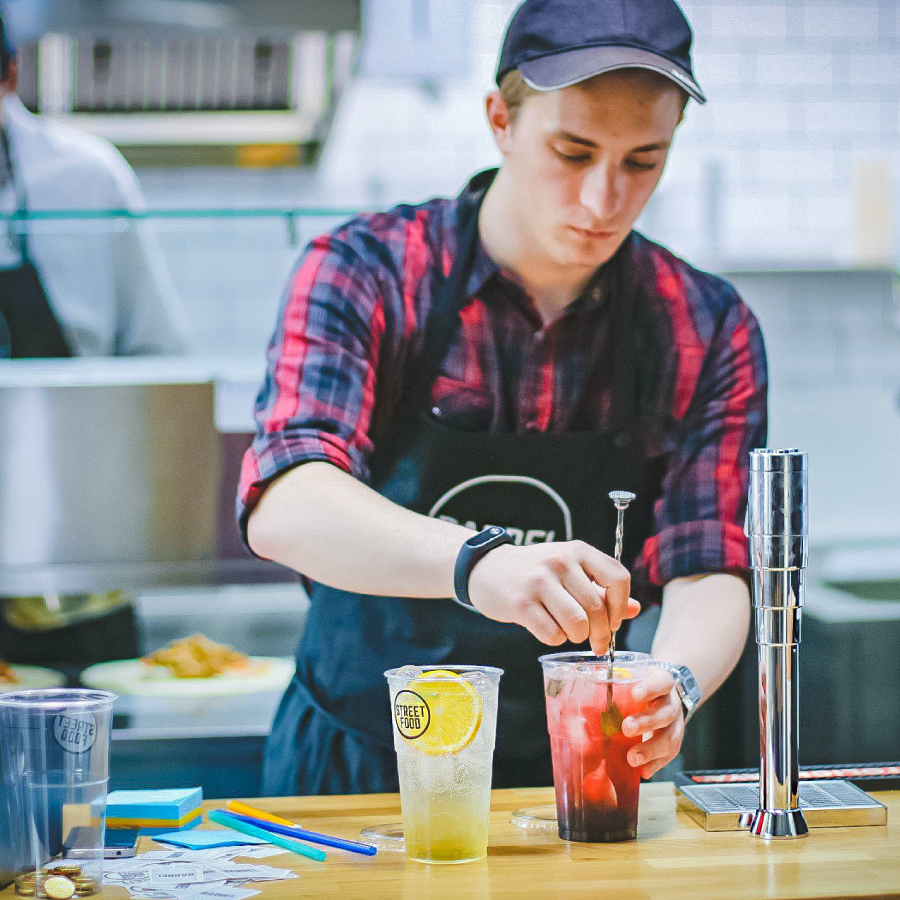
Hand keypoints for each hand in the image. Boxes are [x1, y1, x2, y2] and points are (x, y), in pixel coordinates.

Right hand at [466, 540, 640, 654]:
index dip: (619, 606)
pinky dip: (555, 639)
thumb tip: (633, 609)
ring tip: (569, 633)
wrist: (486, 568)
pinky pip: (552, 634)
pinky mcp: (521, 603)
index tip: (612, 622)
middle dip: (600, 634)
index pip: (618, 578)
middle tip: (596, 643)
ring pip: (577, 624)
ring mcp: (539, 581)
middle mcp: (560, 562)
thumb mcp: (569, 570)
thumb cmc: (534, 572)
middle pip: (597, 608)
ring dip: (577, 637)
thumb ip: (601, 588)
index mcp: (578, 551)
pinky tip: (547, 630)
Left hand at [622, 667, 684, 778]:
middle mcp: (672, 703)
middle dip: (646, 722)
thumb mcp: (630, 679)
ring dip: (651, 750)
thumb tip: (586, 693)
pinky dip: (655, 764)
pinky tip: (643, 771)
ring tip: (632, 758)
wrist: (661, 698)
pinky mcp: (674, 743)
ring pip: (670, 738)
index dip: (651, 687)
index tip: (635, 694)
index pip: (662, 681)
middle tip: (627, 728)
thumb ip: (611, 684)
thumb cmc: (638, 687)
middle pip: (666, 713)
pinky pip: (669, 756)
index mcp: (662, 682)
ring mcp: (676, 724)